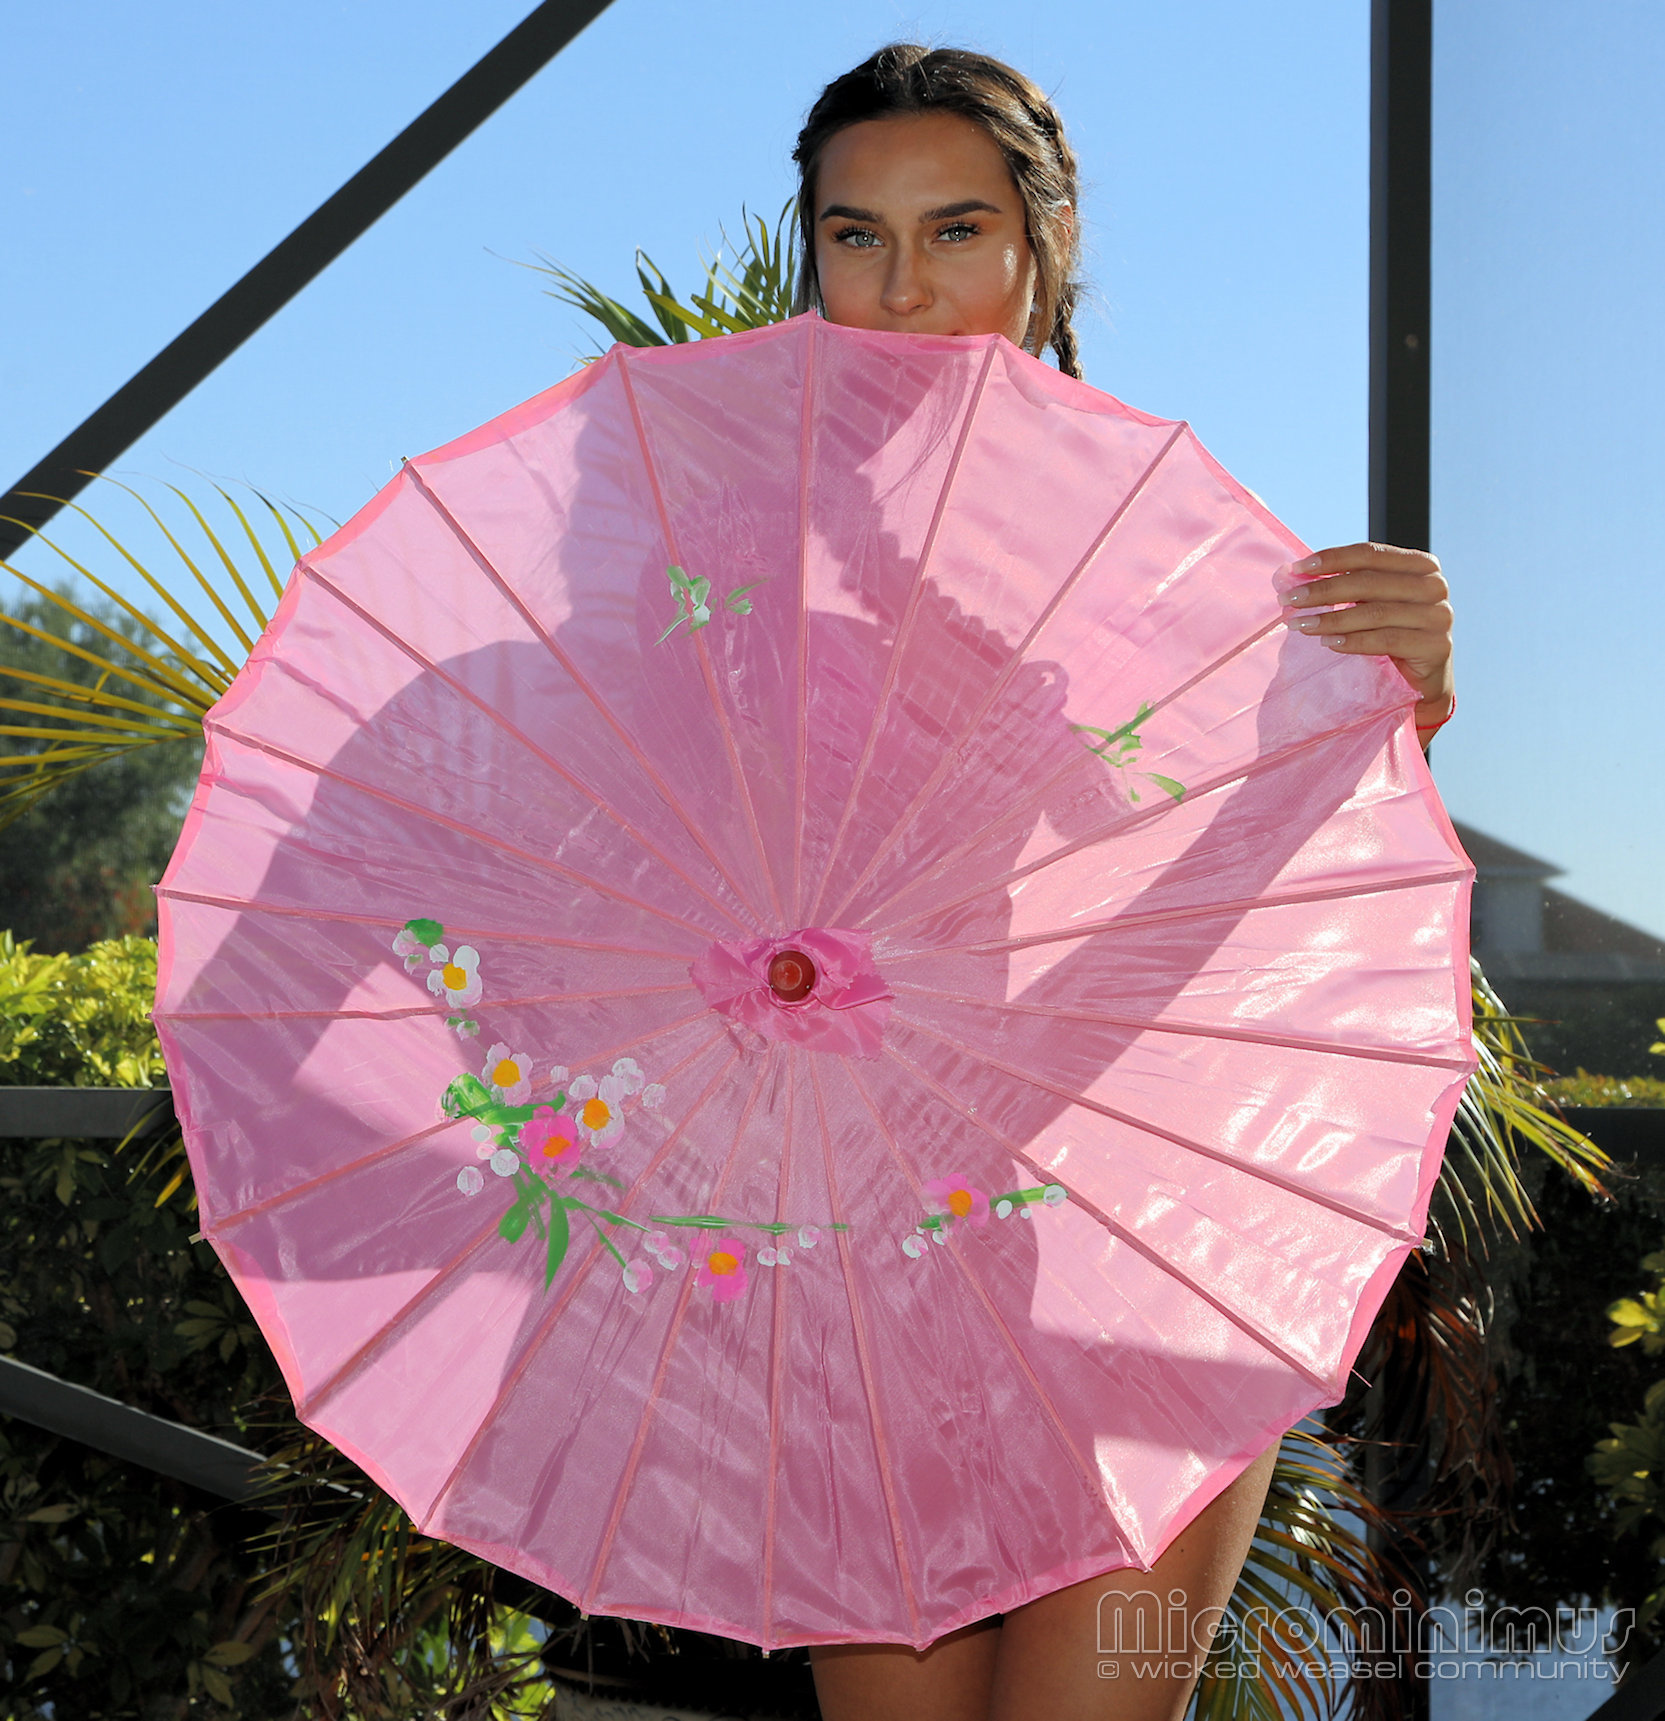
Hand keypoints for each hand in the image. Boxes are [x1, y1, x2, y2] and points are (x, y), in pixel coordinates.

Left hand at [1280, 543, 1454, 745]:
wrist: (1421, 682)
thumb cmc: (1389, 635)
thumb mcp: (1371, 604)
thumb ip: (1346, 585)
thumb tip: (1292, 573)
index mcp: (1420, 565)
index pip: (1371, 554)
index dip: (1333, 558)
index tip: (1298, 567)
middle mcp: (1434, 586)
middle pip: (1369, 582)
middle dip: (1323, 590)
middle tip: (1289, 601)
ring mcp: (1439, 616)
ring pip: (1375, 612)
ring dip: (1331, 618)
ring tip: (1300, 624)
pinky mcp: (1437, 646)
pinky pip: (1387, 640)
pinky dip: (1353, 641)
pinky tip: (1328, 643)